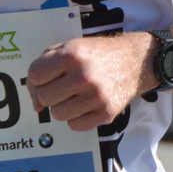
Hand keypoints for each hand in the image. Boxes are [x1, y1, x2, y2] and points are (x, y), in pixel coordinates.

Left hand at [27, 32, 154, 131]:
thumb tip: (35, 102)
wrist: (137, 60)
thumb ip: (45, 65)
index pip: (35, 75)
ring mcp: (96, 96)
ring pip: (58, 114)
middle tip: (63, 86)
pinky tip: (86, 104)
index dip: (36, 79)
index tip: (46, 79)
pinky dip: (77, 118)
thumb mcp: (71, 46)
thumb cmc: (99, 54)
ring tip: (76, 95)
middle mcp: (84, 75)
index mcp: (72, 54)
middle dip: (49, 93)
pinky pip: (75, 126)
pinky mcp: (106, 113)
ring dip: (63, 106)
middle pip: (44, 97)